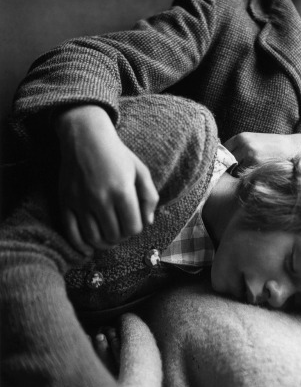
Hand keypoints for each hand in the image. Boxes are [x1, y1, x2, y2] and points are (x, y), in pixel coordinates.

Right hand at [55, 105, 158, 253]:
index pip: (133, 227)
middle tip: (121, 230)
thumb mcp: (141, 171)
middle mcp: (101, 198)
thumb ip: (149, 197)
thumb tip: (148, 223)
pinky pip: (71, 233)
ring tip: (109, 238)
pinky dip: (81, 246)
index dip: (136, 229)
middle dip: (121, 236)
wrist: (86, 137)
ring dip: (104, 243)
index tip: (134, 222)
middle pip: (114, 235)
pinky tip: (88, 249)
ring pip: (94, 238)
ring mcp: (81, 201)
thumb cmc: (118, 155)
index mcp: (122, 190)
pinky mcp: (65, 202)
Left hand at [224, 132, 300, 171]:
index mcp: (241, 137)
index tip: (225, 166)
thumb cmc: (271, 146)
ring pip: (233, 170)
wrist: (292, 147)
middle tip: (230, 175)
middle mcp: (244, 144)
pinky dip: (244, 179)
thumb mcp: (253, 141)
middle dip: (227, 168)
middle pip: (225, 160)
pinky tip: (250, 178)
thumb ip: (238, 148)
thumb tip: (221, 160)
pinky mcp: (257, 165)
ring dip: (235, 176)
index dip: (222, 159)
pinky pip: (243, 176)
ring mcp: (250, 155)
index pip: (222, 150)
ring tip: (242, 177)